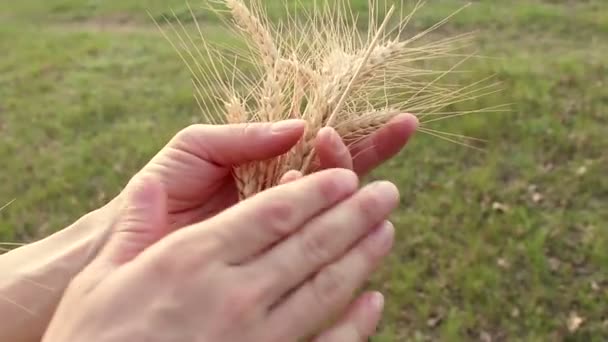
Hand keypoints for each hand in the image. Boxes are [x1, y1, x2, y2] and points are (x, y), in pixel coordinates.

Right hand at [44, 169, 399, 340]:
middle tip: (387, 194)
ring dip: (363, 257)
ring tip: (387, 232)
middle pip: (310, 244)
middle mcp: (233, 294)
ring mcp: (255, 337)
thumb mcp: (99, 280)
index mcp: (192, 260)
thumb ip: (133, 228)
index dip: (316, 191)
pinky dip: (356, 324)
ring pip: (325, 288)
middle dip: (355, 214)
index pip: (272, 213)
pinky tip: (374, 302)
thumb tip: (147, 187)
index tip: (346, 175)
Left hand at [130, 114, 417, 228]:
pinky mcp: (275, 264)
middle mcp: (282, 196)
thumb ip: (243, 136)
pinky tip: (371, 227)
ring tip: (384, 173)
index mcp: (268, 163)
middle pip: (340, 172)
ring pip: (335, 210)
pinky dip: (341, 236)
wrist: (130, 237)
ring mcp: (282, 232)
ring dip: (362, 189)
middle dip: (375, 148)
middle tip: (405, 127)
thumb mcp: (197, 148)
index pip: (322, 145)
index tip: (391, 120)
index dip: (356, 132)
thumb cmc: (162, 189)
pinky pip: (318, 251)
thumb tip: (297, 126)